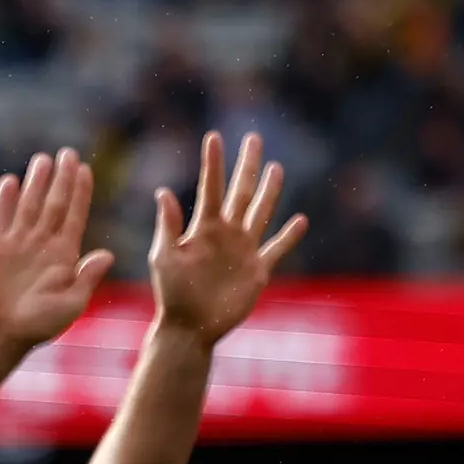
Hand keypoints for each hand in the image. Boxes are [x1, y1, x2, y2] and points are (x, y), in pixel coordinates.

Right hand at [0, 148, 115, 349]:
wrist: (0, 334)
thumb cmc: (38, 326)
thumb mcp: (70, 305)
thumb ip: (86, 279)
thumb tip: (107, 255)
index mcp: (64, 254)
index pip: (75, 215)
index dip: (81, 192)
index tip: (86, 170)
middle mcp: (42, 243)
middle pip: (54, 203)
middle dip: (62, 178)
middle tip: (68, 153)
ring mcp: (18, 243)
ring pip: (29, 204)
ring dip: (36, 182)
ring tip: (43, 159)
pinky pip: (0, 217)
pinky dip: (4, 200)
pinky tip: (10, 181)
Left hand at [150, 130, 304, 344]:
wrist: (189, 328)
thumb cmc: (171, 294)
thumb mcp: (165, 257)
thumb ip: (168, 226)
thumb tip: (163, 192)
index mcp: (204, 228)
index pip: (212, 187)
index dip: (214, 163)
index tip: (214, 136)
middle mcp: (226, 233)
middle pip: (241, 191)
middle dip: (248, 165)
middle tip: (254, 137)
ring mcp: (244, 250)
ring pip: (261, 213)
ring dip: (270, 191)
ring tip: (276, 168)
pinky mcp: (257, 271)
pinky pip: (277, 250)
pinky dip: (289, 237)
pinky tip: (301, 221)